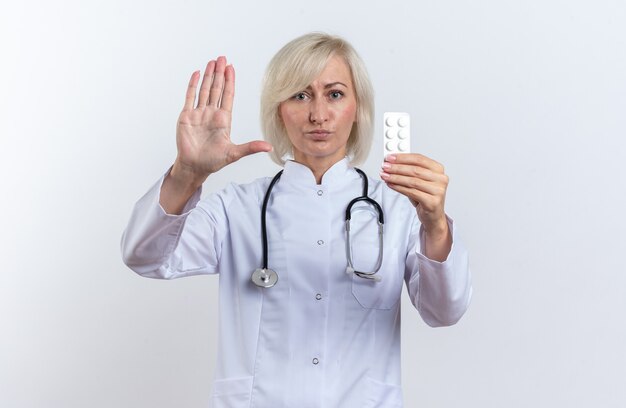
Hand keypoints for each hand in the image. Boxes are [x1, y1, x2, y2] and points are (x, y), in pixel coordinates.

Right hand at [173, 56, 271, 182]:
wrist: (194, 166)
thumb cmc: (213, 161)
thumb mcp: (234, 153)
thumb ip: (250, 148)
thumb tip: (269, 147)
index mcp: (223, 119)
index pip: (228, 95)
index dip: (229, 81)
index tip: (231, 68)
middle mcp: (211, 114)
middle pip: (216, 89)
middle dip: (219, 73)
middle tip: (222, 58)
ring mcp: (199, 114)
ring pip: (204, 90)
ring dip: (207, 76)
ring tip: (211, 62)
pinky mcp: (186, 117)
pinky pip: (190, 97)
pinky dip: (192, 85)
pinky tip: (196, 74)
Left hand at [380, 153, 450, 259]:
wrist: (433, 216)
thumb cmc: (425, 196)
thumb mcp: (419, 180)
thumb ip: (408, 170)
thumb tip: (392, 162)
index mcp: (438, 169)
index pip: (419, 159)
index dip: (403, 157)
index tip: (390, 157)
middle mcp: (441, 179)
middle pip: (415, 170)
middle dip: (397, 167)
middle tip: (385, 166)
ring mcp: (438, 190)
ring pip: (412, 181)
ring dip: (396, 177)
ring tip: (385, 176)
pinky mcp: (433, 202)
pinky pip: (412, 192)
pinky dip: (399, 187)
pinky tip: (391, 184)